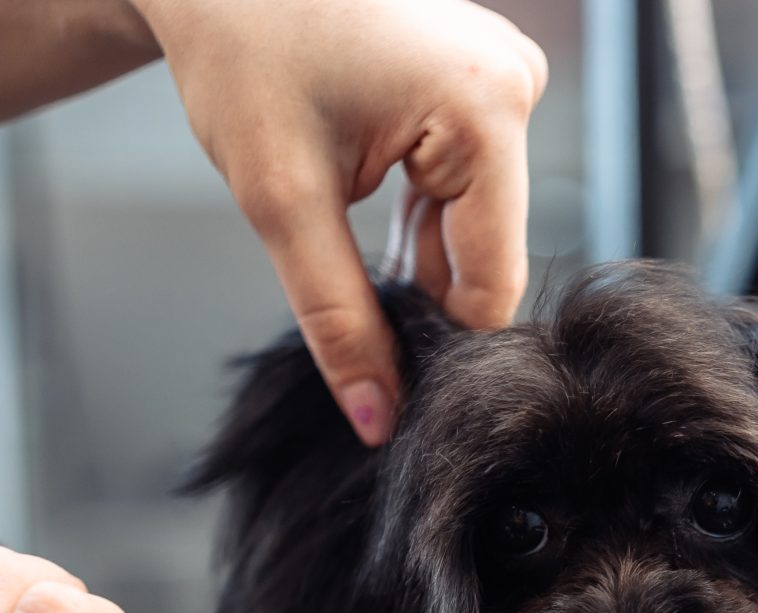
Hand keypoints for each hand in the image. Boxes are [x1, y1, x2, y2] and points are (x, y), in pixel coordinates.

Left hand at [134, 0, 547, 443]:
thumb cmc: (239, 48)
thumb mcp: (284, 201)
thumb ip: (339, 319)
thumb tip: (382, 419)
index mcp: (487, 108)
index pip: (493, 279)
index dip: (442, 342)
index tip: (388, 378)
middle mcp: (517, 84)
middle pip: (487, 250)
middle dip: (422, 290)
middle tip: (344, 298)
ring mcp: (506, 76)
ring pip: (476, 220)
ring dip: (416, 249)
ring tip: (338, 220)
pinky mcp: (485, 79)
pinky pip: (467, 182)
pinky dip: (419, 211)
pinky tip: (360, 197)